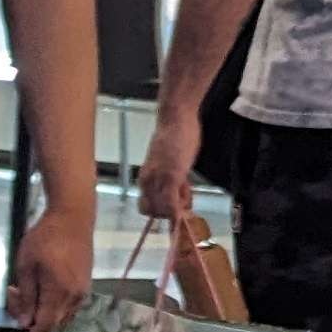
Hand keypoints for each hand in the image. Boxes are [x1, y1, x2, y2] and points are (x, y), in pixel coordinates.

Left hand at [7, 201, 92, 331]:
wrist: (73, 218)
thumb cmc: (44, 238)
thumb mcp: (26, 266)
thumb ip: (27, 297)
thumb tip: (25, 324)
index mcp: (59, 294)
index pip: (42, 329)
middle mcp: (74, 298)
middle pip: (50, 324)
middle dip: (28, 319)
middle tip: (13, 294)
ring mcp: (82, 292)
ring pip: (59, 315)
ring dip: (39, 310)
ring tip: (22, 288)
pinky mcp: (85, 285)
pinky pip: (67, 305)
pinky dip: (50, 304)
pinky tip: (39, 287)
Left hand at [134, 106, 198, 221]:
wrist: (175, 118)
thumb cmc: (175, 137)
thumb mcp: (170, 163)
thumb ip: (172, 179)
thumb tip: (179, 194)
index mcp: (145, 178)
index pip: (146, 207)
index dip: (161, 211)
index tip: (175, 203)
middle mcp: (146, 182)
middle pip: (153, 212)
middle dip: (169, 213)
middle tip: (184, 197)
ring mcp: (158, 180)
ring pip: (162, 211)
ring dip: (177, 210)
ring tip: (187, 190)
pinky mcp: (171, 176)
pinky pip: (171, 203)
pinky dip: (177, 212)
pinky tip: (186, 207)